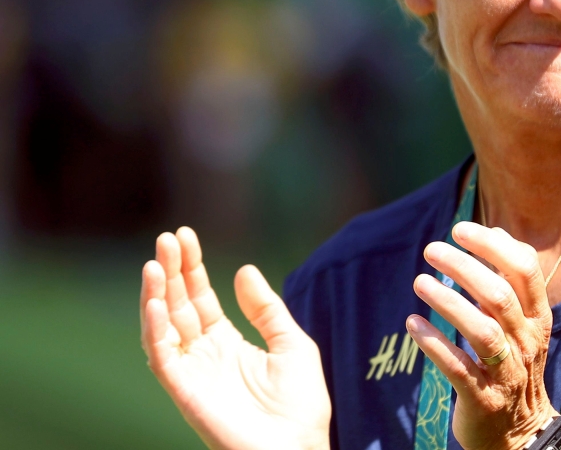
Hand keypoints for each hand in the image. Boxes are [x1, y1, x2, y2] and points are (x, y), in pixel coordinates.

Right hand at [140, 227, 330, 449]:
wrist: (300, 449)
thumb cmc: (301, 405)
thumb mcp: (291, 343)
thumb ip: (266, 309)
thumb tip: (242, 270)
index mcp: (227, 344)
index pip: (200, 299)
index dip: (191, 268)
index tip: (185, 235)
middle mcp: (204, 356)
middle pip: (179, 306)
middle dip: (171, 272)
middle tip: (167, 237)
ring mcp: (193, 374)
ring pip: (163, 327)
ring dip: (155, 295)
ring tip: (155, 261)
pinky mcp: (185, 393)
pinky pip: (163, 358)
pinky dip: (155, 329)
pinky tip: (156, 301)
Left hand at [406, 221, 558, 449]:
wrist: (522, 435)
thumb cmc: (515, 366)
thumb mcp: (523, 323)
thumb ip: (510, 279)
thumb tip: (496, 231)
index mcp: (537, 318)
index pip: (525, 270)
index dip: (493, 245)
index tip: (460, 229)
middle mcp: (526, 342)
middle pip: (499, 295)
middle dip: (465, 267)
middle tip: (432, 250)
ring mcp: (507, 373)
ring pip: (482, 330)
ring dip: (448, 301)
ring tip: (420, 281)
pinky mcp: (483, 399)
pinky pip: (459, 368)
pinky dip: (435, 343)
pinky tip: (413, 323)